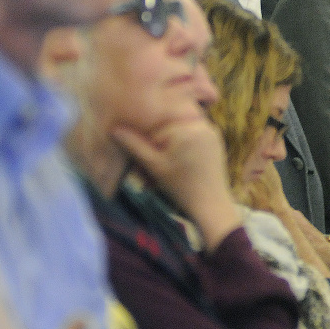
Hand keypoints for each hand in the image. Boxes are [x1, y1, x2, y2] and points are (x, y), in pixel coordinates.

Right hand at [112, 120, 239, 250]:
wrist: (210, 204)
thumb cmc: (180, 187)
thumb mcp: (153, 166)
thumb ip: (134, 146)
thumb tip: (114, 129)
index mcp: (186, 127)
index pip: (154, 129)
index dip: (147, 147)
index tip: (147, 165)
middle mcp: (202, 124)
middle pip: (168, 130)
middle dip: (159, 147)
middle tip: (156, 169)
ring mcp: (211, 131)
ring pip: (179, 134)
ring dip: (170, 148)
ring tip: (170, 168)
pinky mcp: (216, 139)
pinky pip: (192, 137)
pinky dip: (184, 148)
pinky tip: (182, 164)